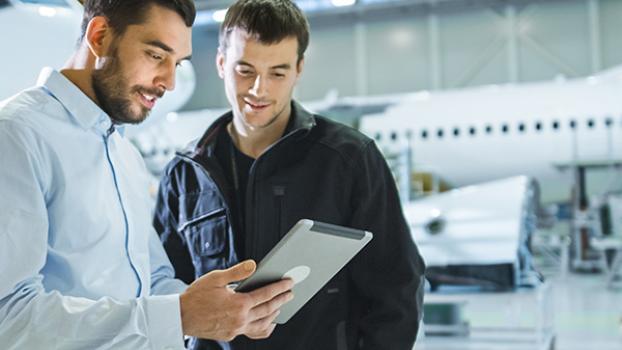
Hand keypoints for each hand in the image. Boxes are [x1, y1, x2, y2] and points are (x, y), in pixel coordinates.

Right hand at [179, 260, 293, 340]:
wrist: (180, 316)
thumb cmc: (196, 296)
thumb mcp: (215, 278)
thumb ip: (237, 272)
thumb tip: (254, 265)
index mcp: (238, 304)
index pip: (265, 295)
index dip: (280, 288)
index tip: (289, 283)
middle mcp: (240, 319)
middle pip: (268, 309)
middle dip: (282, 300)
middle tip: (291, 293)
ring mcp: (236, 329)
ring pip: (262, 324)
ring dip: (274, 314)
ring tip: (281, 306)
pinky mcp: (230, 335)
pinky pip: (252, 333)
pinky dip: (263, 328)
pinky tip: (267, 323)